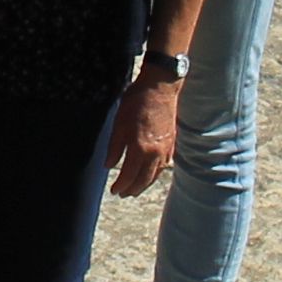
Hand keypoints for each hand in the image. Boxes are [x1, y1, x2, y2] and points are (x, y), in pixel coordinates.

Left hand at [110, 70, 184, 196]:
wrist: (160, 87)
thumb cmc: (136, 102)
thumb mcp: (119, 123)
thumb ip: (114, 148)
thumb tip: (108, 166)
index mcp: (141, 148)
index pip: (129, 175)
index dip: (121, 185)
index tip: (113, 191)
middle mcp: (156, 153)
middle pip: (144, 179)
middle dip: (133, 189)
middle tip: (123, 194)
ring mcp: (166, 149)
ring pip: (155, 174)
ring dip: (144, 184)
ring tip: (135, 189)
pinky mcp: (172, 143)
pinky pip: (164, 165)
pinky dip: (155, 174)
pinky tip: (151, 174)